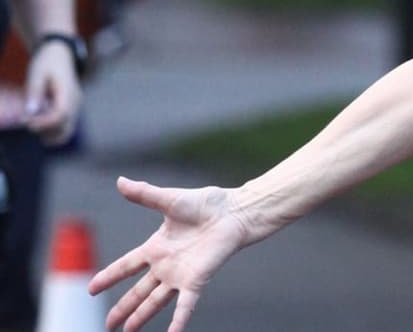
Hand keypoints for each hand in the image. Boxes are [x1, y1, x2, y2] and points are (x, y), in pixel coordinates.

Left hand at [23, 42, 79, 145]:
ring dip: (50, 133)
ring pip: (67, 131)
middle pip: (66, 128)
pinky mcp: (72, 109)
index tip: (27, 121)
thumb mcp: (37, 73)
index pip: (61, 115)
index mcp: (68, 92)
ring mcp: (76, 107)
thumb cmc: (47, 62)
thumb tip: (31, 112)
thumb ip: (34, 92)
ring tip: (34, 124)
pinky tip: (39, 121)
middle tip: (29, 123)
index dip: (43, 123)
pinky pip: (65, 126)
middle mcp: (76, 102)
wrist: (61, 54)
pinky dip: (52, 130)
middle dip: (46, 131)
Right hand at [88, 179, 255, 331]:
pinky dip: (178, 321)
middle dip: (123, 308)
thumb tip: (120, 181)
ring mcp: (181, 275)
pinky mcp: (197, 280)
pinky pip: (185, 305)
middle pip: (138, 291)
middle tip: (108, 325)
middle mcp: (166, 265)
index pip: (126, 266)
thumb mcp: (169, 200)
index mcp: (156, 247)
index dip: (109, 277)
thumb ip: (144, 194)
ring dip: (141, 317)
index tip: (91, 289)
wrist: (235, 211)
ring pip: (155, 302)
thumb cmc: (207, 203)